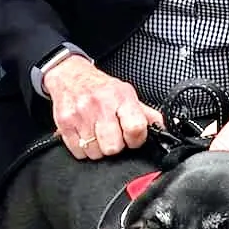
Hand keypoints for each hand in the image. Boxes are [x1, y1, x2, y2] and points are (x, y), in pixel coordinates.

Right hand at [44, 56, 161, 159]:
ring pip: (95, 153)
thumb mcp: (126, 94)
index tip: (132, 138)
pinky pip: (78, 152)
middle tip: (112, 136)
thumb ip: (145, 113)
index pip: (136, 128)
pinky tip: (85, 135)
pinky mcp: (65, 124)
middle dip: (115, 146)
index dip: (136, 139)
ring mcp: (81, 115)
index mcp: (121, 97)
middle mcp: (100, 105)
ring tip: (97, 134)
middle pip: (113, 147)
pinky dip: (83, 149)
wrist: (69, 75)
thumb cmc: (100, 87)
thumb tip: (164, 129)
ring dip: (98, 149)